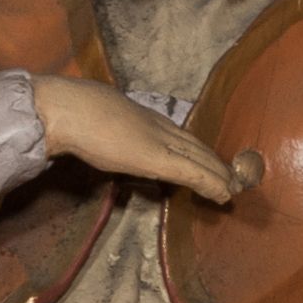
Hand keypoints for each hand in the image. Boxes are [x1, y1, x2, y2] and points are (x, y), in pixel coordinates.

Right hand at [31, 73, 236, 204]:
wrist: (68, 108)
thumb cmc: (74, 111)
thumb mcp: (98, 118)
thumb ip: (111, 127)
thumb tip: (108, 133)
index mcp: (144, 116)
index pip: (180, 135)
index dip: (197, 151)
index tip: (209, 162)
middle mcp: (159, 126)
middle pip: (196, 146)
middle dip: (215, 163)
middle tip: (234, 179)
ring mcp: (161, 141)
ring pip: (200, 158)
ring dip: (219, 175)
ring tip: (233, 189)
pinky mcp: (159, 158)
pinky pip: (192, 172)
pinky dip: (211, 183)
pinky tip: (224, 194)